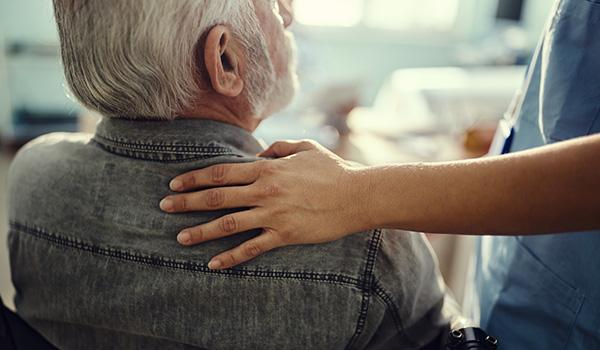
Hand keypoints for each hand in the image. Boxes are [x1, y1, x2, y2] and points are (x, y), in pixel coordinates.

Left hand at [160, 140, 368, 269]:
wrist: (358, 195)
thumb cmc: (333, 169)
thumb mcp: (305, 148)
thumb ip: (279, 148)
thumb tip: (260, 155)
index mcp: (267, 169)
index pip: (221, 173)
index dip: (195, 178)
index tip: (175, 182)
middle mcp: (264, 191)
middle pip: (217, 197)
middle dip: (187, 202)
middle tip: (164, 206)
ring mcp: (273, 214)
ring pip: (228, 223)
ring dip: (201, 231)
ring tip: (180, 237)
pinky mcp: (284, 235)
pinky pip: (252, 248)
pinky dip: (231, 257)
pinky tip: (213, 263)